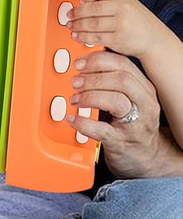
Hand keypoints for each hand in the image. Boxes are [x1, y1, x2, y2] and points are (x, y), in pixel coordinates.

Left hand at [66, 0, 168, 60]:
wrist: (155, 40)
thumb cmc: (138, 21)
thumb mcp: (128, 3)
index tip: (81, 0)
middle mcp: (123, 10)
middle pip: (92, 8)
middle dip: (77, 13)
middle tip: (69, 16)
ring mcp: (120, 25)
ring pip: (92, 24)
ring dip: (77, 26)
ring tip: (70, 26)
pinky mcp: (117, 40)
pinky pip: (95, 38)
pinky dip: (83, 37)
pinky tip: (77, 36)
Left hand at [66, 51, 164, 177]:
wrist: (146, 158)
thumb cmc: (132, 122)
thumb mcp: (129, 97)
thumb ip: (111, 79)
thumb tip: (84, 63)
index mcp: (144, 87)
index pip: (123, 64)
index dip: (98, 60)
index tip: (79, 63)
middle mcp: (144, 104)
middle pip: (122, 80)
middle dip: (93, 78)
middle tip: (75, 82)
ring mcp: (136, 124)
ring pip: (116, 101)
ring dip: (89, 97)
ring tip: (74, 100)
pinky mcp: (122, 143)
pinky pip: (102, 130)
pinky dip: (83, 122)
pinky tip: (72, 118)